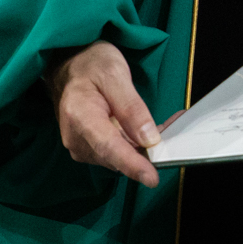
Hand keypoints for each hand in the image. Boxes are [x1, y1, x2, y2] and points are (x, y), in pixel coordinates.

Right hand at [44, 41, 162, 187]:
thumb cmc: (90, 65)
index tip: (152, 178)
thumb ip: (131, 107)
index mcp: (80, 116)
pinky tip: (150, 131)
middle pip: (116, 156)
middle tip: (175, 132)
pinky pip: (116, 151)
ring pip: (119, 156)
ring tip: (165, 127)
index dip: (132, 165)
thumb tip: (149, 140)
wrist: (67, 65)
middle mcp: (76, 138)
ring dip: (143, 148)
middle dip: (147, 152)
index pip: (109, 147)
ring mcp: (81, 146)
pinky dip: (135, 144)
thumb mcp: (115, 74)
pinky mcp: (89, 148)